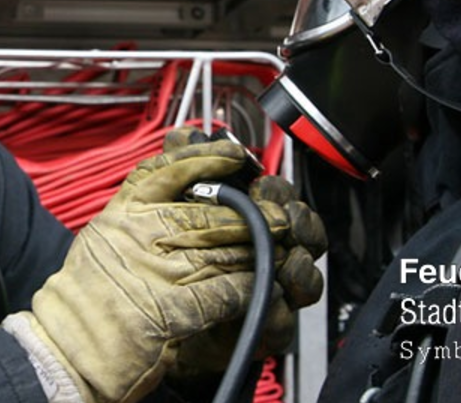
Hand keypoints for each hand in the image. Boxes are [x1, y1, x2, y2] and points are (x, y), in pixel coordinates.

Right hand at [3, 128, 297, 402]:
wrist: (62, 350)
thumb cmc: (83, 301)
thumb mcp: (103, 240)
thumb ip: (136, 217)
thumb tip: (177, 198)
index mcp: (119, 215)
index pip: (166, 172)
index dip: (205, 160)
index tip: (232, 155)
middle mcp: (136, 236)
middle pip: (204, 213)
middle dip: (246, 213)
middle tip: (274, 212)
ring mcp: (153, 271)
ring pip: (220, 250)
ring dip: (254, 250)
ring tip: (275, 247)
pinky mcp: (170, 310)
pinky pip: (222, 291)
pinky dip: (245, 288)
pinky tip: (258, 285)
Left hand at [170, 173, 326, 377]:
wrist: (153, 321)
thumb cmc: (169, 261)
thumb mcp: (164, 209)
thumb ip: (178, 167)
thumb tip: (183, 134)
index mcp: (251, 218)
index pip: (278, 196)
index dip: (275, 190)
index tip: (261, 187)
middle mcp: (268, 250)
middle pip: (306, 231)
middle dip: (298, 224)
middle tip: (283, 224)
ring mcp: (271, 288)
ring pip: (306, 274)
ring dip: (300, 266)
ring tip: (286, 263)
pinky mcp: (264, 327)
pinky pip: (286, 319)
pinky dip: (280, 312)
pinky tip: (269, 302)